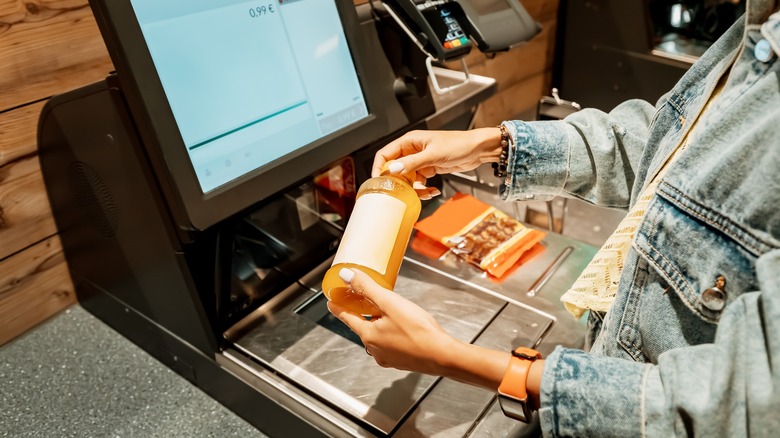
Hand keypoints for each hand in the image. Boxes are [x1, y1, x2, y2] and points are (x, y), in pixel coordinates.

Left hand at [327, 268, 513, 390]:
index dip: (339, 307)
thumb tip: (346, 276)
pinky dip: (391, 332)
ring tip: (389, 311)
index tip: (332, 302)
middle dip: (363, 313)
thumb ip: (367, 288)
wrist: (443, 355)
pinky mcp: (402, 360)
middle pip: (363, 326)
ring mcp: (389, 357)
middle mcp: (375, 349)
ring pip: (378, 335)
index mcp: (368, 335)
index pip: (347, 318)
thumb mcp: (390, 303)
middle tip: (365, 300)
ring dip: (379, 322)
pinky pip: (390, 343)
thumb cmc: (418, 330)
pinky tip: (404, 326)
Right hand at [372, 128, 502, 196]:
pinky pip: (419, 182)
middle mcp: (412, 150)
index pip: (385, 154)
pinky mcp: (428, 169)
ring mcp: (420, 161)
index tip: (380, 182)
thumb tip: (392, 169)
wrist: (477, 150)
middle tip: (405, 193)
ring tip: (425, 193)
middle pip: (395, 169)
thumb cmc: (458, 144)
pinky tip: (433, 191)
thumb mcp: (433, 155)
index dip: (380, 168)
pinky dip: (423, 189)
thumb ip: (412, 163)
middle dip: (400, 183)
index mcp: (409, 141)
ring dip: (414, 189)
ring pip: (407, 179)